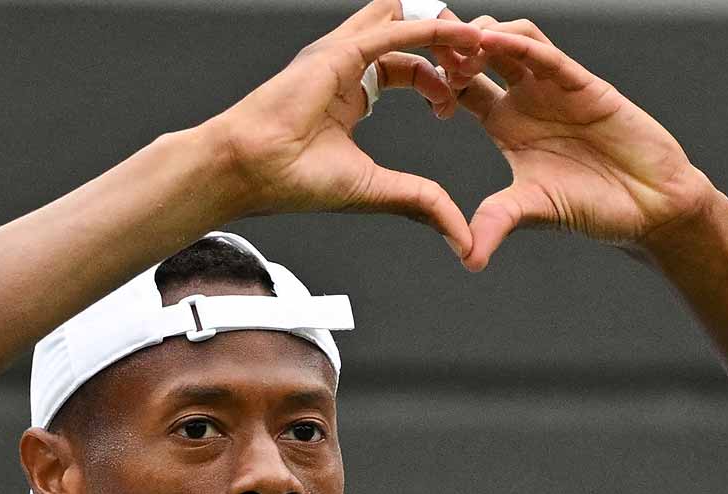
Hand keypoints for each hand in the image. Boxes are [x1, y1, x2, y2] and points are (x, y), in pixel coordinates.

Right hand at [203, 1, 484, 257]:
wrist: (251, 172)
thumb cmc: (293, 179)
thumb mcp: (376, 189)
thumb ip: (422, 202)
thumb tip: (461, 237)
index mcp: (351, 93)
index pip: (405, 67)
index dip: (436, 82)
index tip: (452, 108)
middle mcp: (346, 66)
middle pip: (407, 35)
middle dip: (446, 48)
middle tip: (472, 73)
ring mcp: (341, 53)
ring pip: (402, 18)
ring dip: (443, 31)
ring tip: (476, 48)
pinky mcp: (339, 51)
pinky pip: (393, 29)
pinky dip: (430, 32)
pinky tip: (460, 40)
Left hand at [443, 18, 721, 269]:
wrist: (651, 205)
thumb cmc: (595, 207)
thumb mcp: (532, 211)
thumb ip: (496, 223)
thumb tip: (466, 257)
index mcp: (505, 124)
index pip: (462, 86)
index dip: (436, 80)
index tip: (417, 90)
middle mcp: (527, 99)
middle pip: (479, 52)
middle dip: (451, 47)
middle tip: (426, 57)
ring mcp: (554, 87)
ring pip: (510, 38)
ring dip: (479, 38)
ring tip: (456, 54)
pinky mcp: (583, 83)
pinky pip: (546, 54)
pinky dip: (516, 42)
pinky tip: (491, 41)